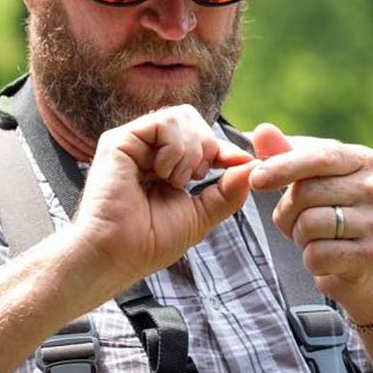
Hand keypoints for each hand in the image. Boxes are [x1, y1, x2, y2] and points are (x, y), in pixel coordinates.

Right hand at [71, 105, 258, 288]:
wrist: (118, 255)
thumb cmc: (150, 242)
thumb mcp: (201, 215)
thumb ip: (227, 190)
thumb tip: (253, 166)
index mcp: (163, 165)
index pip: (201, 138)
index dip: (224, 148)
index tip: (241, 163)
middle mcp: (147, 150)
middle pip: (193, 119)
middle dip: (207, 148)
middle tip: (194, 179)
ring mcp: (133, 143)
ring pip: (182, 116)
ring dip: (189, 152)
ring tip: (174, 181)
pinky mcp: (119, 140)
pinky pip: (164, 122)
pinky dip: (174, 148)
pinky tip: (161, 173)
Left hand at [249, 123, 372, 318]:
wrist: (368, 263)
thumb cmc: (333, 210)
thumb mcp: (312, 178)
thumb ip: (286, 154)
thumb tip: (262, 131)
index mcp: (364, 160)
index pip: (320, 157)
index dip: (283, 166)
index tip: (255, 179)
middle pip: (307, 192)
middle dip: (287, 210)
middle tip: (295, 219)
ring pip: (309, 224)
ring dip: (298, 235)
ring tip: (312, 236)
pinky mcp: (371, 255)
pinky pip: (317, 255)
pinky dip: (310, 259)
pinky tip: (324, 256)